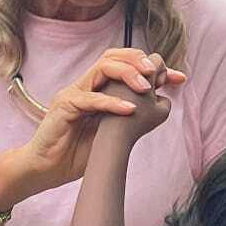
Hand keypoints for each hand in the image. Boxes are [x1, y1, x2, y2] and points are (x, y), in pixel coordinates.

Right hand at [19, 48, 185, 192]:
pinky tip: (129, 110)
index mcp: (97, 89)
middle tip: (158, 73)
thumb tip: (163, 102)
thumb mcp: (112, 133)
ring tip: (146, 88)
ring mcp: (74, 93)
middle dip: (139, 60)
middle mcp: (86, 85)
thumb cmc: (77, 154)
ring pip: (103, 67)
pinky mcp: (64, 107)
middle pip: (113, 55)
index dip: (154, 68)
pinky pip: (90, 99)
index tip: (179, 78)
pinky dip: (112, 103)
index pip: (126, 65)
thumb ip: (131, 115)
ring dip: (128, 74)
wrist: (45, 170)